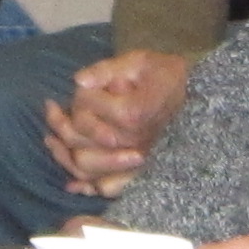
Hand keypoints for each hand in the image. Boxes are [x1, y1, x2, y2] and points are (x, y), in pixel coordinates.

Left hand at [44, 48, 193, 193]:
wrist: (197, 98)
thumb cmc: (166, 76)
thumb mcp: (139, 61)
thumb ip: (107, 69)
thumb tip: (78, 81)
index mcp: (132, 113)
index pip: (86, 106)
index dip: (81, 94)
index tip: (85, 85)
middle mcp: (132, 142)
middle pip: (79, 138)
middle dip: (61, 123)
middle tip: (52, 108)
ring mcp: (134, 161)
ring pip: (83, 166)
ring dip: (61, 153)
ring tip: (50, 139)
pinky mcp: (136, 174)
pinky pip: (104, 187)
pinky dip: (84, 185)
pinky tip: (70, 179)